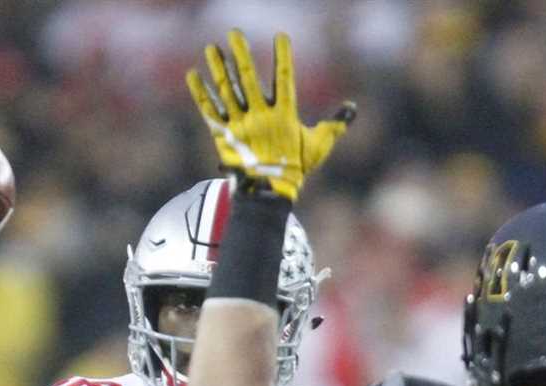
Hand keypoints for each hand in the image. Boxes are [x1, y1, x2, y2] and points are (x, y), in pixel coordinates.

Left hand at [186, 29, 354, 201]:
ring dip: (218, 68)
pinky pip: (210, 110)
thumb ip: (335, 125)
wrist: (269, 192)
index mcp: (284, 115)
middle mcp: (260, 116)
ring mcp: (240, 125)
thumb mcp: (319, 145)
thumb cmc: (296, 168)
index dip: (283, 56)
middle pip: (249, 78)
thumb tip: (352, 109)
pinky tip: (193, 75)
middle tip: (235, 34)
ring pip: (227, 90)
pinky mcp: (224, 134)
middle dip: (242, 54)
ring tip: (211, 48)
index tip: (281, 36)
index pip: (285, 78)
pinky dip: (201, 93)